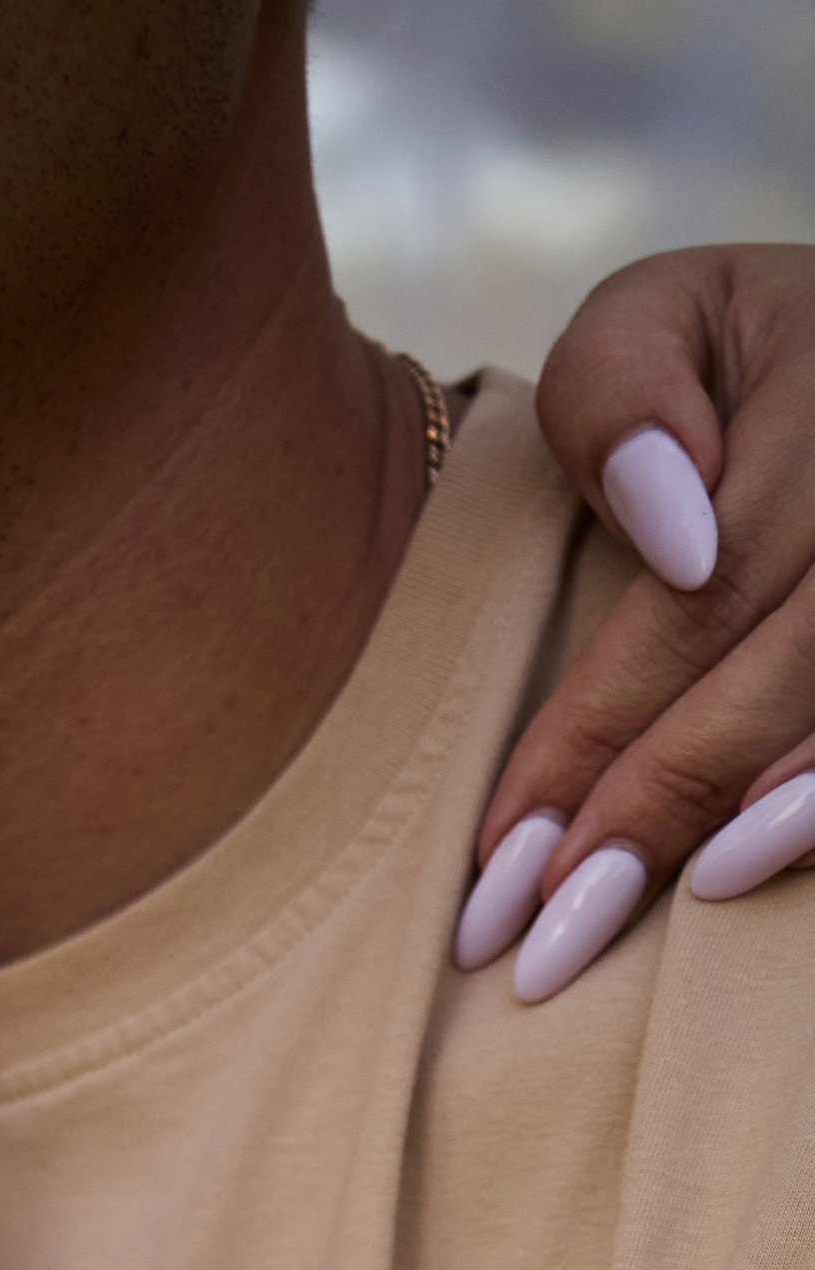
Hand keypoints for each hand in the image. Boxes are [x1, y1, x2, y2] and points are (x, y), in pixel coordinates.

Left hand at [467, 247, 814, 995]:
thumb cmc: (726, 359)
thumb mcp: (657, 318)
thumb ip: (619, 391)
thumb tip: (673, 530)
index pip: (706, 591)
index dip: (601, 723)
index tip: (502, 847)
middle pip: (780, 666)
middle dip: (649, 806)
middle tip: (538, 938)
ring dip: (737, 834)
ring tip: (607, 932)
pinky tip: (738, 875)